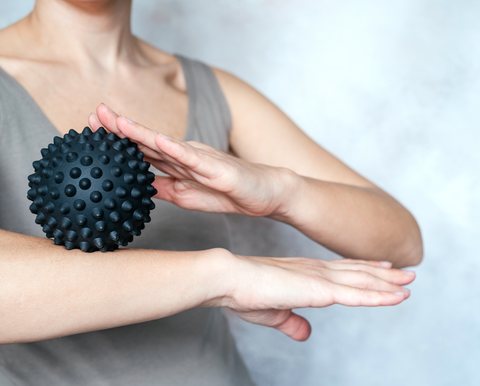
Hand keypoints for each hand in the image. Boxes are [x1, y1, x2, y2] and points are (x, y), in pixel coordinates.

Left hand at [88, 104, 294, 216]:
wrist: (266, 194)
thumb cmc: (230, 193)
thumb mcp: (186, 196)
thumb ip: (162, 189)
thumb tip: (134, 187)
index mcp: (177, 163)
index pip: (142, 151)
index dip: (117, 141)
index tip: (91, 132)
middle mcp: (186, 155)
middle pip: (148, 141)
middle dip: (119, 128)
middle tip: (93, 114)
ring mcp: (201, 159)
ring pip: (166, 145)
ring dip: (140, 133)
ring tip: (116, 121)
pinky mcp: (218, 168)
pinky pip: (194, 159)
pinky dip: (176, 149)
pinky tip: (158, 141)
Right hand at [209, 253, 413, 340]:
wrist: (229, 278)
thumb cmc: (244, 293)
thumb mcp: (274, 314)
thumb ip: (293, 323)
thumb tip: (306, 334)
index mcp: (304, 273)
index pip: (341, 271)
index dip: (363, 269)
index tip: (381, 267)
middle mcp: (316, 271)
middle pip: (357, 272)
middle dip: (383, 273)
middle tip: (405, 272)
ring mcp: (319, 278)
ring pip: (362, 280)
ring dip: (388, 282)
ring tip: (409, 280)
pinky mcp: (319, 289)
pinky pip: (357, 294)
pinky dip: (379, 296)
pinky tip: (396, 297)